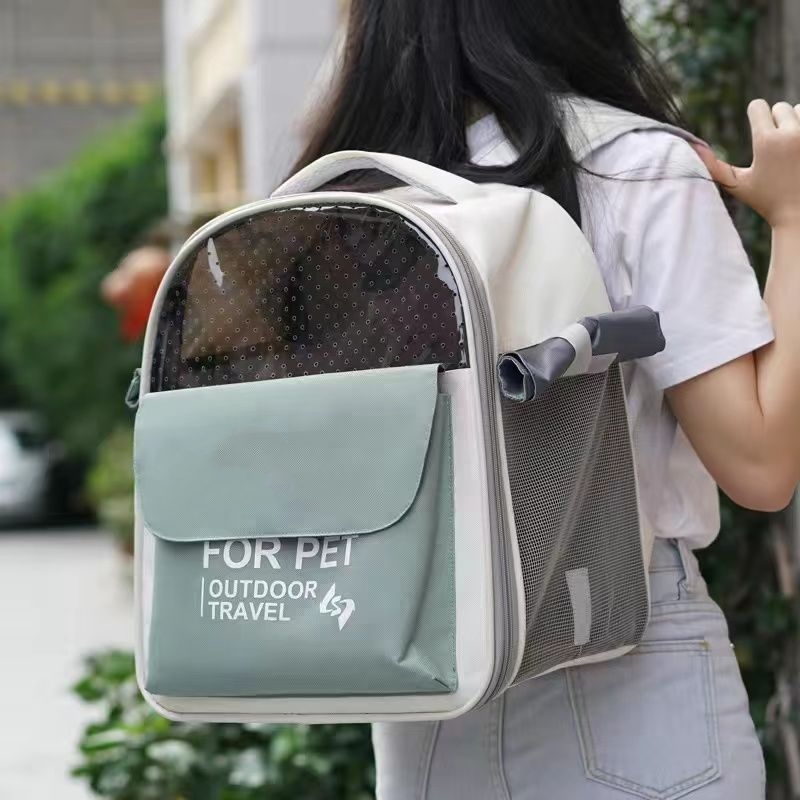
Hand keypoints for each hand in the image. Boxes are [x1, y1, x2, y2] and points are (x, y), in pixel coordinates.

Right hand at [692, 100, 799, 229]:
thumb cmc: (767, 201)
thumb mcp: (737, 185)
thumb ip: (714, 166)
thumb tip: (692, 147)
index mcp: (766, 142)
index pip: (758, 106)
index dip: (755, 115)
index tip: (757, 130)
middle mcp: (791, 133)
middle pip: (779, 107)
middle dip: (775, 121)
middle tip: (775, 147)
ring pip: (799, 109)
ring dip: (794, 122)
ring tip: (791, 146)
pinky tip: (799, 149)